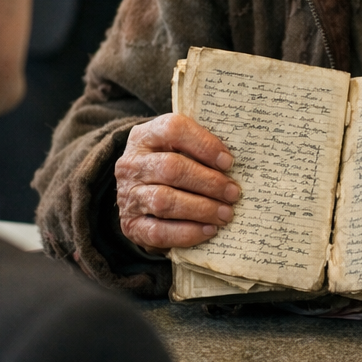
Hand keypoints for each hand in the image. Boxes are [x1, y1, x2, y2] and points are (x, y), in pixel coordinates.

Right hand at [115, 113, 239, 250]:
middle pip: (171, 168)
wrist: (136, 196)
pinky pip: (159, 231)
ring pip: (165, 201)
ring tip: (225, 213)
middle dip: (208, 182)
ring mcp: (128, 196)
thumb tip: (234, 165)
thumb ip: (199, 150)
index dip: (203, 144)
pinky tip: (208, 230)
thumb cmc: (168, 167)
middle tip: (233, 193)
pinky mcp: (131, 225)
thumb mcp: (176, 149)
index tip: (228, 162)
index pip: (173, 129)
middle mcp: (132, 165)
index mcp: (144, 136)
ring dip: (201, 208)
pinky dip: (187, 232)